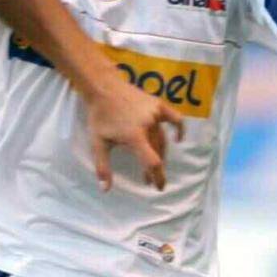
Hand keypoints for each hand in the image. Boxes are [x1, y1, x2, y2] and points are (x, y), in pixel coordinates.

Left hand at [85, 76, 184, 190]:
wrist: (103, 87)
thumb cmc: (99, 116)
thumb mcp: (98, 143)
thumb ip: (103, 167)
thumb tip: (105, 189)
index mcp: (134, 135)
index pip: (152, 161)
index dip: (157, 176)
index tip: (158, 187)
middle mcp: (148, 124)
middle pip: (158, 152)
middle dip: (154, 168)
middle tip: (148, 179)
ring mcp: (155, 113)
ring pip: (163, 139)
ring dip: (161, 153)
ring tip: (155, 164)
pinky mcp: (158, 105)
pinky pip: (175, 119)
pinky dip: (178, 129)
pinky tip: (178, 139)